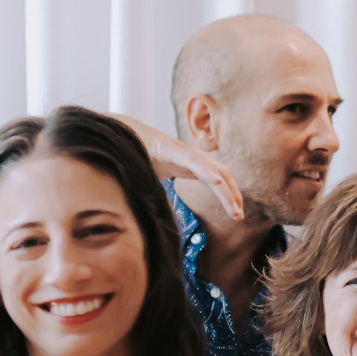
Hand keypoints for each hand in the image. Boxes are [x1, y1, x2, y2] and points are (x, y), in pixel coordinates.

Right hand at [117, 115, 245, 221]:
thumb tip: (159, 219)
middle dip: (234, 196)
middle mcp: (191, 157)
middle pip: (222, 174)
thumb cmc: (136, 158)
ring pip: (213, 170)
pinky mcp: (172, 149)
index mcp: (190, 165)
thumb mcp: (154, 182)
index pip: (217, 178)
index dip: (229, 194)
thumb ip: (161, 196)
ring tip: (235, 210)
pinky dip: (206, 170)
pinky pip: (193, 161)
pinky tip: (217, 182)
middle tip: (239, 217)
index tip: (236, 214)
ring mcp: (183, 152)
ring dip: (227, 191)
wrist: (117, 136)